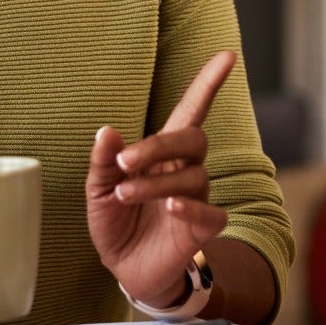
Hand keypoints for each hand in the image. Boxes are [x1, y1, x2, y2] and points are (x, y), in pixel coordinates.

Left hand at [87, 50, 235, 307]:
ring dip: (156, 183)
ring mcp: (196, 198)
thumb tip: (106, 130)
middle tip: (124, 162)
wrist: (125, 268)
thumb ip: (102, 161)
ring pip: (193, 176)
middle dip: (159, 145)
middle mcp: (184, 170)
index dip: (208, 83)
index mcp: (161, 153)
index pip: (191, 111)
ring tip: (124, 194)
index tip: (227, 56)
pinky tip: (171, 207)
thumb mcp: (97, 190)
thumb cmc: (116, 222)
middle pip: (193, 139)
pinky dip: (191, 207)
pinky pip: (210, 212)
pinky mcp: (202, 228)